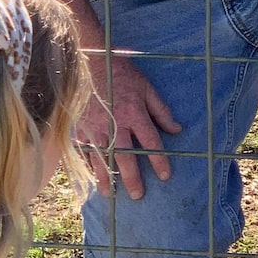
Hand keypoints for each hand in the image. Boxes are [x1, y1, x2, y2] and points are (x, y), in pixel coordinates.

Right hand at [77, 52, 181, 199]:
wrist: (92, 62)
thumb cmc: (122, 74)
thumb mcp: (146, 88)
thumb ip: (161, 111)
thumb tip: (176, 129)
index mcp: (134, 113)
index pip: (150, 142)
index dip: (159, 160)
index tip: (165, 176)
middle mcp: (115, 124)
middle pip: (125, 157)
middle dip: (132, 178)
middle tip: (138, 195)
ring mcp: (95, 127)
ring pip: (102, 158)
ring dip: (106, 178)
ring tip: (111, 193)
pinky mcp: (81, 127)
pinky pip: (84, 150)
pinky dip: (87, 165)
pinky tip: (91, 176)